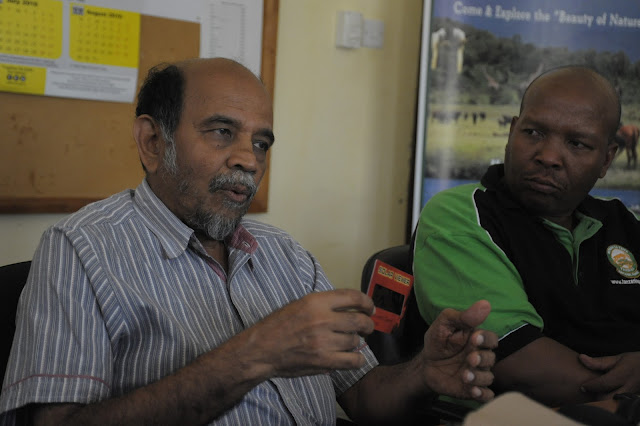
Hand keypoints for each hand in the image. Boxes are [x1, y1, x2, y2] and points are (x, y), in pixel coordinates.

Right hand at [243, 289, 374, 378]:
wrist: (262, 349)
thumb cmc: (278, 326)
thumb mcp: (300, 304)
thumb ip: (324, 304)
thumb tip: (350, 307)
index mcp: (316, 301)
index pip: (353, 297)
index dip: (367, 302)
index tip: (370, 308)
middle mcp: (322, 319)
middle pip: (359, 321)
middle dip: (368, 325)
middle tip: (367, 327)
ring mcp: (324, 341)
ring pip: (355, 341)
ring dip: (355, 342)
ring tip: (347, 343)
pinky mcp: (324, 361)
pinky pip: (353, 360)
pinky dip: (357, 360)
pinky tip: (353, 358)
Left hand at [418, 300, 497, 401]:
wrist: (425, 364)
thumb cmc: (438, 341)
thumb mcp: (444, 324)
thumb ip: (463, 316)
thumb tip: (485, 304)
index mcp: (476, 340)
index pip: (491, 339)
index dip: (486, 339)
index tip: (474, 338)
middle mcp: (480, 357)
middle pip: (491, 358)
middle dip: (482, 359)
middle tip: (470, 358)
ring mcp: (477, 373)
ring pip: (488, 377)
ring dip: (478, 377)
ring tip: (464, 375)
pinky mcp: (472, 389)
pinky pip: (485, 395)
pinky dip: (482, 395)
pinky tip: (473, 391)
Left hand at [579, 352, 639, 399]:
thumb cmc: (634, 362)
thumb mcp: (618, 358)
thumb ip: (600, 361)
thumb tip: (581, 358)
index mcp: (623, 375)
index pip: (604, 384)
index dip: (591, 386)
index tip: (582, 387)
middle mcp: (628, 387)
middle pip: (608, 398)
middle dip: (596, 396)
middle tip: (587, 391)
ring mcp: (631, 395)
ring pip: (613, 403)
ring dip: (602, 400)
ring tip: (595, 393)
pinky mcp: (632, 400)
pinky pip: (618, 403)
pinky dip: (609, 401)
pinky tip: (604, 395)